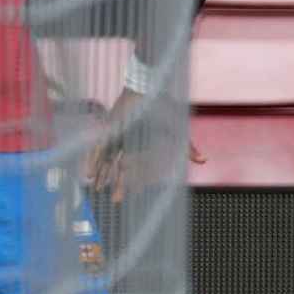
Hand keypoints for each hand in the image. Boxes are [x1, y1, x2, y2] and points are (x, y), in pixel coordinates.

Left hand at [87, 89, 205, 203]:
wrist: (149, 92)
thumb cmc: (163, 110)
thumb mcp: (177, 134)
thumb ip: (187, 148)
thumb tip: (204, 160)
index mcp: (137, 143)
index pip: (132, 166)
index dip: (131, 181)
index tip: (131, 194)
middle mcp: (123, 142)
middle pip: (118, 168)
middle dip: (116, 184)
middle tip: (116, 201)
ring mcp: (114, 137)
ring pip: (106, 161)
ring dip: (102, 176)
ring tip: (97, 189)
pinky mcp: (107, 131)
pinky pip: (98, 150)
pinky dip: (94, 162)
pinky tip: (89, 174)